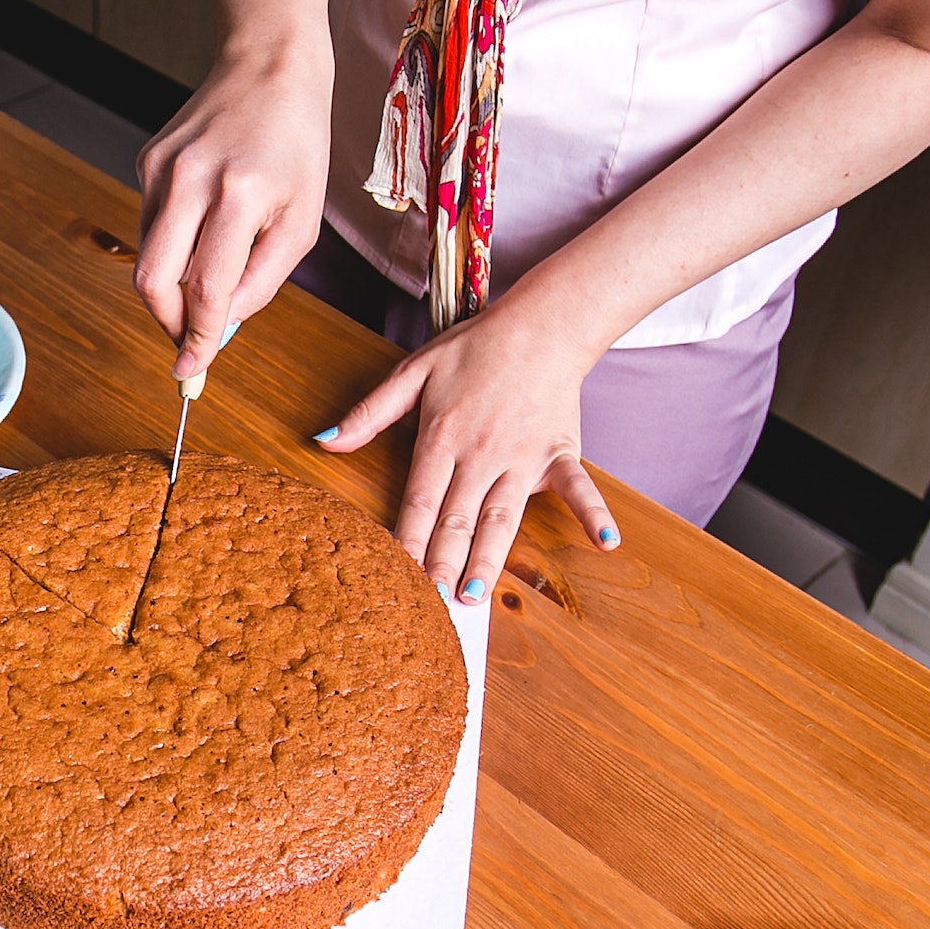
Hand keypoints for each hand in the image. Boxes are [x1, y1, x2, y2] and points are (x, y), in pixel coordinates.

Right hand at [135, 44, 331, 377]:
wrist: (268, 65)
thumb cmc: (296, 145)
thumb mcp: (303, 220)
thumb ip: (263, 280)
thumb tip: (221, 326)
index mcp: (241, 195)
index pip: (207, 288)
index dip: (198, 337)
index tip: (190, 370)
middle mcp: (192, 181)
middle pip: (153, 280)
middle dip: (168, 321)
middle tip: (188, 338)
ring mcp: (161, 169)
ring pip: (148, 256)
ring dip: (173, 283)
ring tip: (209, 268)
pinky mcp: (146, 161)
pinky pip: (152, 225)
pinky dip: (174, 242)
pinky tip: (204, 220)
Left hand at [316, 303, 621, 602]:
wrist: (541, 323)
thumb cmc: (474, 347)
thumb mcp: (412, 371)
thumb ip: (369, 413)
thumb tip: (325, 441)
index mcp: (442, 437)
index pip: (420, 500)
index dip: (407, 539)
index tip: (396, 575)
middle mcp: (481, 454)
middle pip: (457, 518)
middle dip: (442, 564)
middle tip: (432, 605)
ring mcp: (523, 457)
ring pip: (502, 517)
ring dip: (488, 558)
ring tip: (474, 596)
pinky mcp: (560, 452)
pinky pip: (578, 487)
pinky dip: (593, 513)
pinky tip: (605, 543)